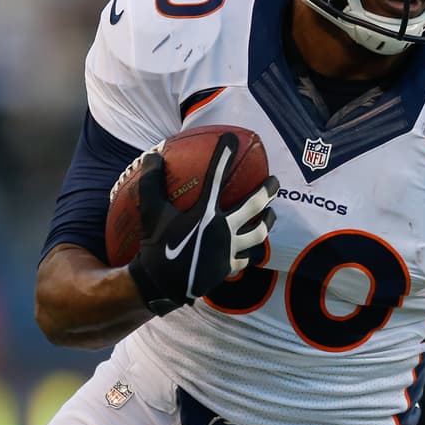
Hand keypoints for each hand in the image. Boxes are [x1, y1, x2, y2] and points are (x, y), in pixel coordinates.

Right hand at [128, 133, 277, 314]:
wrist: (159, 285)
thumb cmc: (155, 246)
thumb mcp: (150, 213)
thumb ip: (152, 183)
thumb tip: (153, 156)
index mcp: (205, 213)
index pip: (216, 178)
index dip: (224, 156)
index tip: (233, 139)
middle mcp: (222, 229)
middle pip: (253, 206)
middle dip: (267, 191)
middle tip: (275, 180)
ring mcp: (228, 249)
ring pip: (258, 234)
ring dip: (267, 222)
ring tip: (272, 214)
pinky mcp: (228, 267)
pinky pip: (246, 258)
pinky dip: (250, 252)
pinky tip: (253, 249)